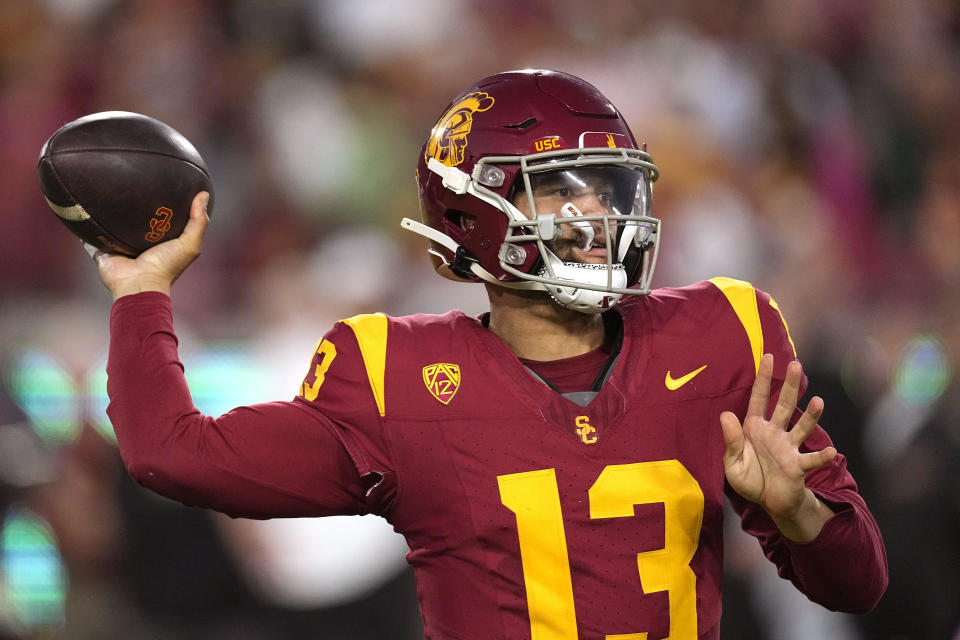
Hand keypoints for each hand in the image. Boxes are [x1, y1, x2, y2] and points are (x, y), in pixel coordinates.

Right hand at [87, 192, 209, 299]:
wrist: (138, 283)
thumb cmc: (166, 266)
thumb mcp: (189, 244)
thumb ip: (198, 222)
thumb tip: (203, 194)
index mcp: (160, 242)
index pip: (163, 219)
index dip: (165, 205)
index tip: (164, 184)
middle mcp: (140, 243)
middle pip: (137, 220)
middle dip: (135, 204)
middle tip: (133, 181)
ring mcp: (121, 246)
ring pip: (114, 224)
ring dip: (111, 211)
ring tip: (109, 188)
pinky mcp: (103, 248)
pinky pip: (92, 234)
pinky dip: (89, 223)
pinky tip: (85, 204)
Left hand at [720, 354, 836, 540]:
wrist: (769, 501)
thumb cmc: (751, 478)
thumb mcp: (732, 463)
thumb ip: (730, 440)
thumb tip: (726, 414)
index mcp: (755, 428)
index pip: (758, 398)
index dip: (762, 378)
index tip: (767, 356)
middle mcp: (774, 433)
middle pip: (783, 405)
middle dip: (789, 386)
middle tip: (796, 365)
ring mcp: (788, 448)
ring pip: (801, 428)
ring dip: (810, 416)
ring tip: (818, 401)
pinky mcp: (797, 467)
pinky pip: (810, 460)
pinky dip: (820, 457)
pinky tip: (831, 451)